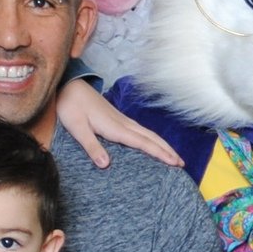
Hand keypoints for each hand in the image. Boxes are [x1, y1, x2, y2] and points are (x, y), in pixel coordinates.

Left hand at [55, 78, 182, 167]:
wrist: (70, 86)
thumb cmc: (71, 106)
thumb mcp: (77, 128)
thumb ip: (91, 146)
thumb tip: (106, 165)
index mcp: (115, 128)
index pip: (143, 143)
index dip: (160, 153)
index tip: (175, 163)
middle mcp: (123, 123)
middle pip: (151, 138)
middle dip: (167, 150)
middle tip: (182, 164)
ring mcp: (122, 120)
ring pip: (148, 133)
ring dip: (162, 145)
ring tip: (174, 157)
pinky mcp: (118, 119)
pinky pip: (141, 131)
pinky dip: (152, 139)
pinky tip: (153, 144)